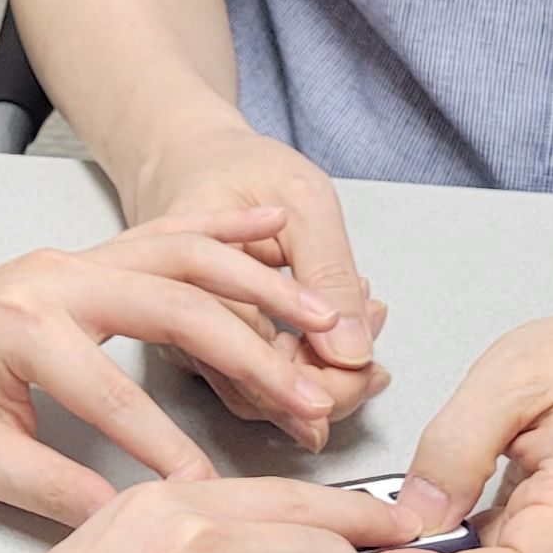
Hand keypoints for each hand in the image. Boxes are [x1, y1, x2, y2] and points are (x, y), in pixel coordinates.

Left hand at [0, 217, 345, 526]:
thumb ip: (52, 490)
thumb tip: (127, 525)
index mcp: (22, 326)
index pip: (115, 394)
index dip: (170, 446)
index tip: (217, 491)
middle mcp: (54, 278)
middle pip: (174, 306)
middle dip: (251, 353)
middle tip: (310, 398)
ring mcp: (73, 260)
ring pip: (182, 258)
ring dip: (257, 287)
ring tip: (323, 320)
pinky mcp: (84, 260)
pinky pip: (162, 237)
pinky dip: (220, 236)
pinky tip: (270, 238)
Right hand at [115, 123, 389, 437]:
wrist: (187, 157)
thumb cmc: (237, 167)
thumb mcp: (303, 201)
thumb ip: (327, 275)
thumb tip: (351, 354)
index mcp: (190, 281)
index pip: (258, 361)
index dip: (323, 378)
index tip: (371, 364)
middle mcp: (177, 322)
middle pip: (257, 394)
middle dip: (330, 382)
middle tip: (376, 342)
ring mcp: (187, 339)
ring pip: (258, 393)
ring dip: (321, 373)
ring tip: (365, 323)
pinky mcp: (202, 344)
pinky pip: (254, 374)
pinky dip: (306, 360)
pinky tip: (340, 327)